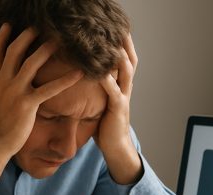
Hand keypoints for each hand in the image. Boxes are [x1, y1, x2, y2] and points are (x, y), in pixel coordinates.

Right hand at [0, 24, 82, 186]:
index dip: (3, 36)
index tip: (9, 25)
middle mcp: (3, 81)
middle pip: (15, 50)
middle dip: (27, 36)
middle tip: (40, 27)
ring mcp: (15, 91)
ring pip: (31, 63)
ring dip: (46, 50)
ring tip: (59, 41)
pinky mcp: (27, 104)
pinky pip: (49, 88)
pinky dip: (65, 80)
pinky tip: (78, 74)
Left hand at [96, 34, 142, 184]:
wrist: (115, 148)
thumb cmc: (105, 127)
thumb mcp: (100, 104)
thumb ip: (96, 90)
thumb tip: (81, 78)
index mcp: (121, 86)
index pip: (125, 60)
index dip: (123, 45)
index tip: (116, 30)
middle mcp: (125, 89)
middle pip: (130, 60)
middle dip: (125, 44)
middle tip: (119, 28)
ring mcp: (123, 98)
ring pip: (126, 72)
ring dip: (119, 56)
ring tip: (112, 42)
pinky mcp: (118, 109)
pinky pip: (114, 92)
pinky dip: (108, 80)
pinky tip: (100, 71)